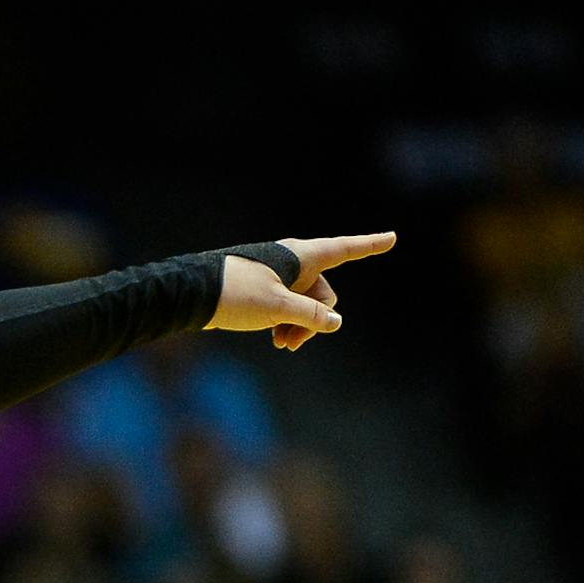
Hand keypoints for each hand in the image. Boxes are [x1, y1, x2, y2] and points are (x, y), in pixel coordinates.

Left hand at [208, 232, 397, 350]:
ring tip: (281, 345)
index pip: (344, 250)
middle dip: (314, 320)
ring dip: (298, 325)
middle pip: (322, 292)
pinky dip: (286, 322)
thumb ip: (310, 316)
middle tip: (291, 344)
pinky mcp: (263, 289)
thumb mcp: (278, 308)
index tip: (392, 238)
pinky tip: (276, 339)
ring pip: (304, 303)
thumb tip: (335, 323)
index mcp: (300, 256)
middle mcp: (292, 262)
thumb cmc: (235, 294)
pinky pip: (287, 306)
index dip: (369, 246)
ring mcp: (277, 275)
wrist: (191, 294)